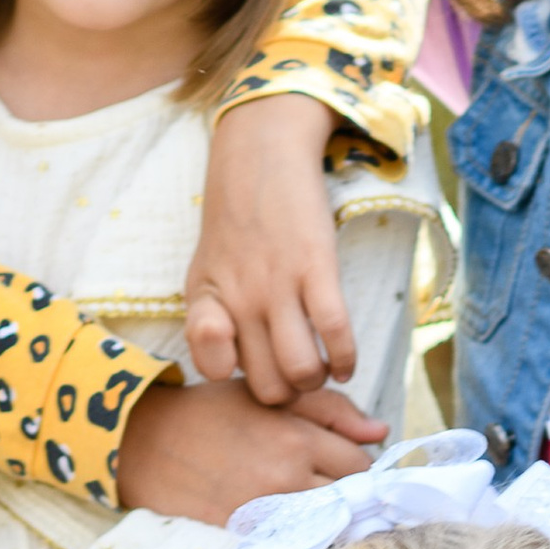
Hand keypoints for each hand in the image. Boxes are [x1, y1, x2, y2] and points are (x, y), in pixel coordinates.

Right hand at [114, 373, 379, 524]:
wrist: (150, 444)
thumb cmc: (212, 412)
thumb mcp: (270, 395)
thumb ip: (331, 408)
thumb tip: (381, 431)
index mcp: (298, 438)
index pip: (360, 464)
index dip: (359, 463)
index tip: (346, 462)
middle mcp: (289, 479)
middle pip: (350, 499)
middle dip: (349, 492)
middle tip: (331, 483)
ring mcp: (269, 511)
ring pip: (328, 524)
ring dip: (330, 515)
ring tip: (312, 500)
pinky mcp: (248, 534)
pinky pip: (297, 541)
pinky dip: (303, 533)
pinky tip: (291, 518)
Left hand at [185, 94, 358, 402]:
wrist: (260, 155)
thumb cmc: (235, 223)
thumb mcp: (204, 273)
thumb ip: (210, 324)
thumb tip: (235, 371)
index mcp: (206, 302)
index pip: (215, 371)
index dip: (238, 378)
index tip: (255, 365)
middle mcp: (238, 300)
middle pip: (267, 385)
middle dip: (287, 393)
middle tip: (297, 377)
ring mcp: (277, 285)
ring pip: (300, 371)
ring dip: (316, 380)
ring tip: (321, 368)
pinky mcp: (316, 267)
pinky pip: (334, 333)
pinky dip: (346, 359)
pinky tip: (344, 362)